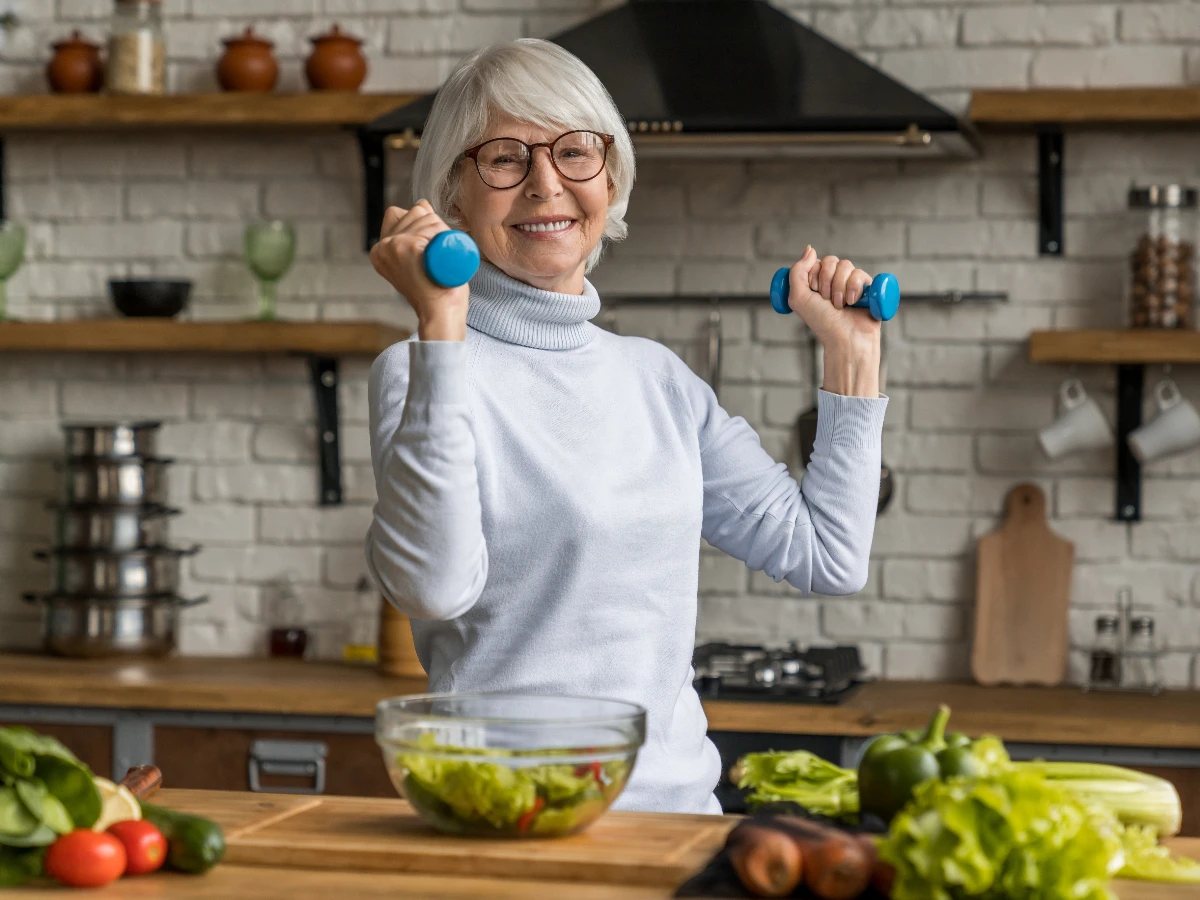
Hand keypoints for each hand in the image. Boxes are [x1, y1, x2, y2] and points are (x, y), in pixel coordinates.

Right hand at [369, 200, 469, 340]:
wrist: (440, 314)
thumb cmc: (435, 289)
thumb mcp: (420, 257)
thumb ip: (414, 232)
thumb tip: (422, 204)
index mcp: (379, 250)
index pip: (400, 213)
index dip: (420, 227)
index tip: (425, 254)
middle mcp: (382, 246)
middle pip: (416, 211)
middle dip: (433, 227)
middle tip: (435, 260)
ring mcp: (393, 245)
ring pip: (428, 218)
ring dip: (441, 234)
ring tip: (438, 263)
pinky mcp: (407, 246)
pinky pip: (436, 228)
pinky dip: (445, 240)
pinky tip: (440, 262)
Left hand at [786, 246, 880, 397]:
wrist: (845, 338)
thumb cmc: (822, 322)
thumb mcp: (798, 298)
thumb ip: (797, 271)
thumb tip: (810, 249)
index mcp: (818, 281)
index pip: (816, 262)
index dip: (814, 276)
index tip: (814, 293)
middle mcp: (834, 280)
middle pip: (831, 260)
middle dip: (826, 281)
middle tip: (827, 301)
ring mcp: (851, 282)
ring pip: (846, 265)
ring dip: (839, 287)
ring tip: (840, 305)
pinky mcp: (867, 287)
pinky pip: (860, 273)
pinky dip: (854, 288)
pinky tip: (853, 302)